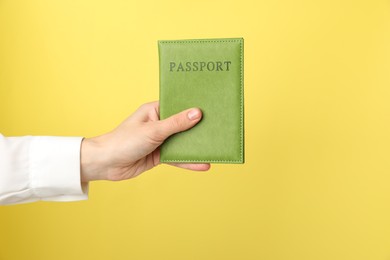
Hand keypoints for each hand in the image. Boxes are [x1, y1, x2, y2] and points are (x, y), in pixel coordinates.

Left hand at [80, 101, 209, 181]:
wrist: (106, 164)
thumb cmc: (124, 141)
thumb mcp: (153, 131)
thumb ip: (176, 124)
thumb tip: (197, 113)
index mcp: (155, 110)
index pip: (179, 106)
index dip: (194, 107)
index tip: (212, 107)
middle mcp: (159, 124)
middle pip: (183, 125)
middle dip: (199, 128)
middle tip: (220, 128)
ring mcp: (160, 140)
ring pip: (182, 142)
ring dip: (196, 146)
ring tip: (216, 147)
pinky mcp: (159, 155)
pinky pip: (177, 157)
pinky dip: (189, 161)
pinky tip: (203, 165)